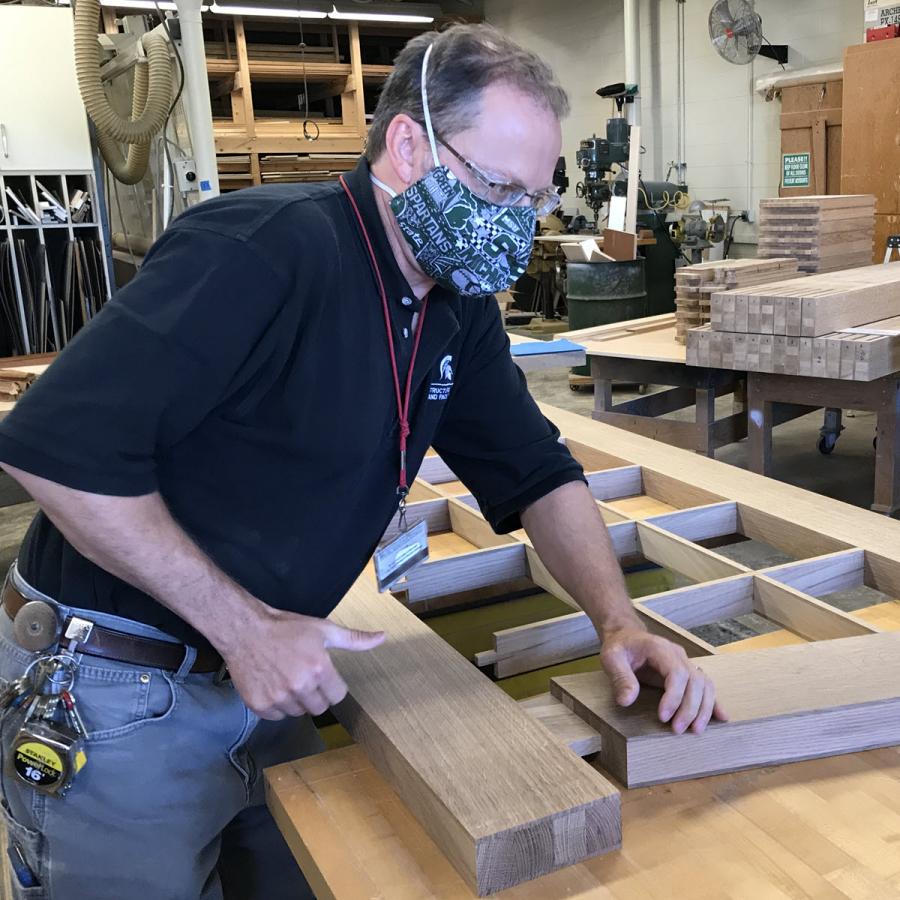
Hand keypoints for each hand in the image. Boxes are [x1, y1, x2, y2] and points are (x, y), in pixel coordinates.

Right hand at [225, 608, 384, 719]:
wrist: (245, 630)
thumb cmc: (286, 628)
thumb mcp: (323, 629)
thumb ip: (354, 639)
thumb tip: (382, 637)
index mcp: (319, 669)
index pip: (338, 696)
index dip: (332, 685)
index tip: (322, 675)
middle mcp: (300, 687)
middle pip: (319, 708)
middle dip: (316, 694)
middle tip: (304, 676)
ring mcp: (278, 698)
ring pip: (298, 713)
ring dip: (296, 701)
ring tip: (286, 678)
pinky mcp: (259, 705)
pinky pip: (277, 716)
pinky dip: (277, 706)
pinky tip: (273, 685)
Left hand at [599, 625, 727, 733]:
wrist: (627, 636)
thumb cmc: (619, 646)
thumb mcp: (611, 658)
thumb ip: (619, 677)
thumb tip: (627, 701)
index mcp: (660, 648)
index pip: (677, 673)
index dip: (674, 697)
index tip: (663, 717)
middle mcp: (678, 655)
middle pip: (695, 681)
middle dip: (689, 708)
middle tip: (677, 730)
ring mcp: (685, 663)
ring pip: (705, 685)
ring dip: (703, 708)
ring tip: (694, 730)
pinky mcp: (687, 672)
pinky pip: (705, 686)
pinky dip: (714, 702)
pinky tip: (721, 717)